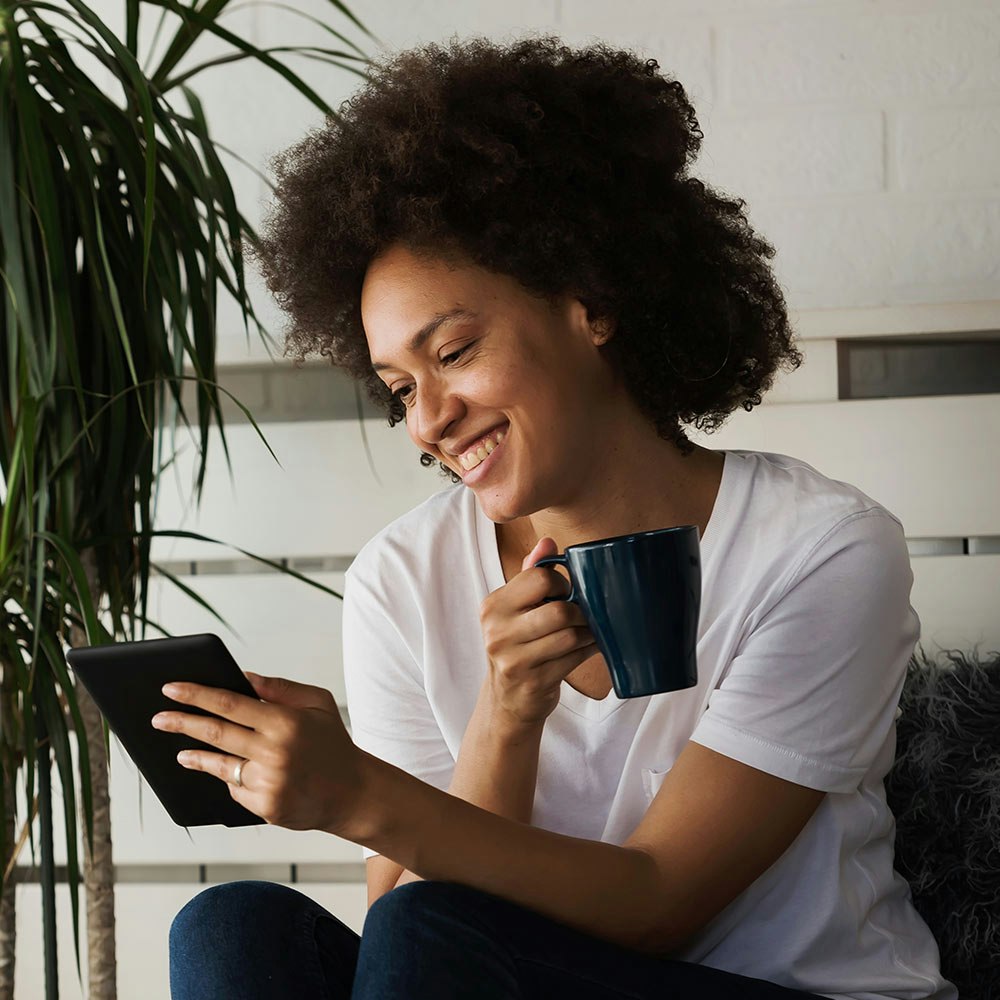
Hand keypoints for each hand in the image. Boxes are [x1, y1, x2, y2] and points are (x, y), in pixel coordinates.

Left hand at [151, 673, 361, 835]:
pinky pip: (234, 788)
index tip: (170, 687)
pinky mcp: (265, 807)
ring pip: (219, 765)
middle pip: (215, 733)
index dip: (196, 694)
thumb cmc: (333, 742)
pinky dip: (228, 778)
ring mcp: (268, 782)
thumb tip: (242, 678)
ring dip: (195, 755)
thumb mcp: (317, 703)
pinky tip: (223, 771)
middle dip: (181, 722)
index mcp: (285, 721)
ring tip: (179, 749)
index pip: (229, 703)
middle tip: (158, 717)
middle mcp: (274, 752)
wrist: (354, 792)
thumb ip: (280, 688)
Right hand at [478, 537, 597, 730]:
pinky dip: (588, 650)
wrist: (507, 699)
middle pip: (559, 610)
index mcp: (493, 606)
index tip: (566, 594)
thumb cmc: (518, 645)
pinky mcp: (533, 682)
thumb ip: (530, 574)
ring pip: (570, 635)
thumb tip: (547, 542)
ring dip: (588, 633)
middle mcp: (497, 632)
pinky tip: (589, 647)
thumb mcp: (515, 608)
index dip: (561, 584)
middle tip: (583, 615)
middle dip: (580, 612)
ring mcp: (513, 660)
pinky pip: (573, 658)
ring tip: (589, 631)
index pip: (539, 578)